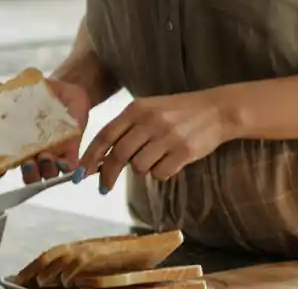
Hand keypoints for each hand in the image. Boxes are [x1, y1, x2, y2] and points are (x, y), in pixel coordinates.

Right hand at [0, 75, 93, 183]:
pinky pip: (69, 168)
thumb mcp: (14, 92)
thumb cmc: (34, 96)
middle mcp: (31, 155)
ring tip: (46, 156)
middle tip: (27, 163)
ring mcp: (50, 155)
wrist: (64, 91)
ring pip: (47, 174)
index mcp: (13, 146)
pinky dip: (67, 168)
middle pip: (27, 177)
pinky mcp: (69, 152)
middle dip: (27, 175)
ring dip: (45, 170)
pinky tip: (64, 161)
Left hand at [78, 90, 238, 193]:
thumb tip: (101, 158)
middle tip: (104, 187)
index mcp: (137, 109)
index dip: (90, 157)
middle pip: (118, 155)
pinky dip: (161, 173)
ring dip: (143, 169)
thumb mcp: (149, 110)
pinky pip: (160, 173)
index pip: (105, 135)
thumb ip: (126, 129)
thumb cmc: (177, 112)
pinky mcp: (184, 151)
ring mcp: (168, 136)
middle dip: (108, 175)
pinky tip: (170, 161)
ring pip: (139, 167)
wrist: (217, 110)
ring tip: (156, 158)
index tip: (80, 174)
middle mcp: (150, 121)